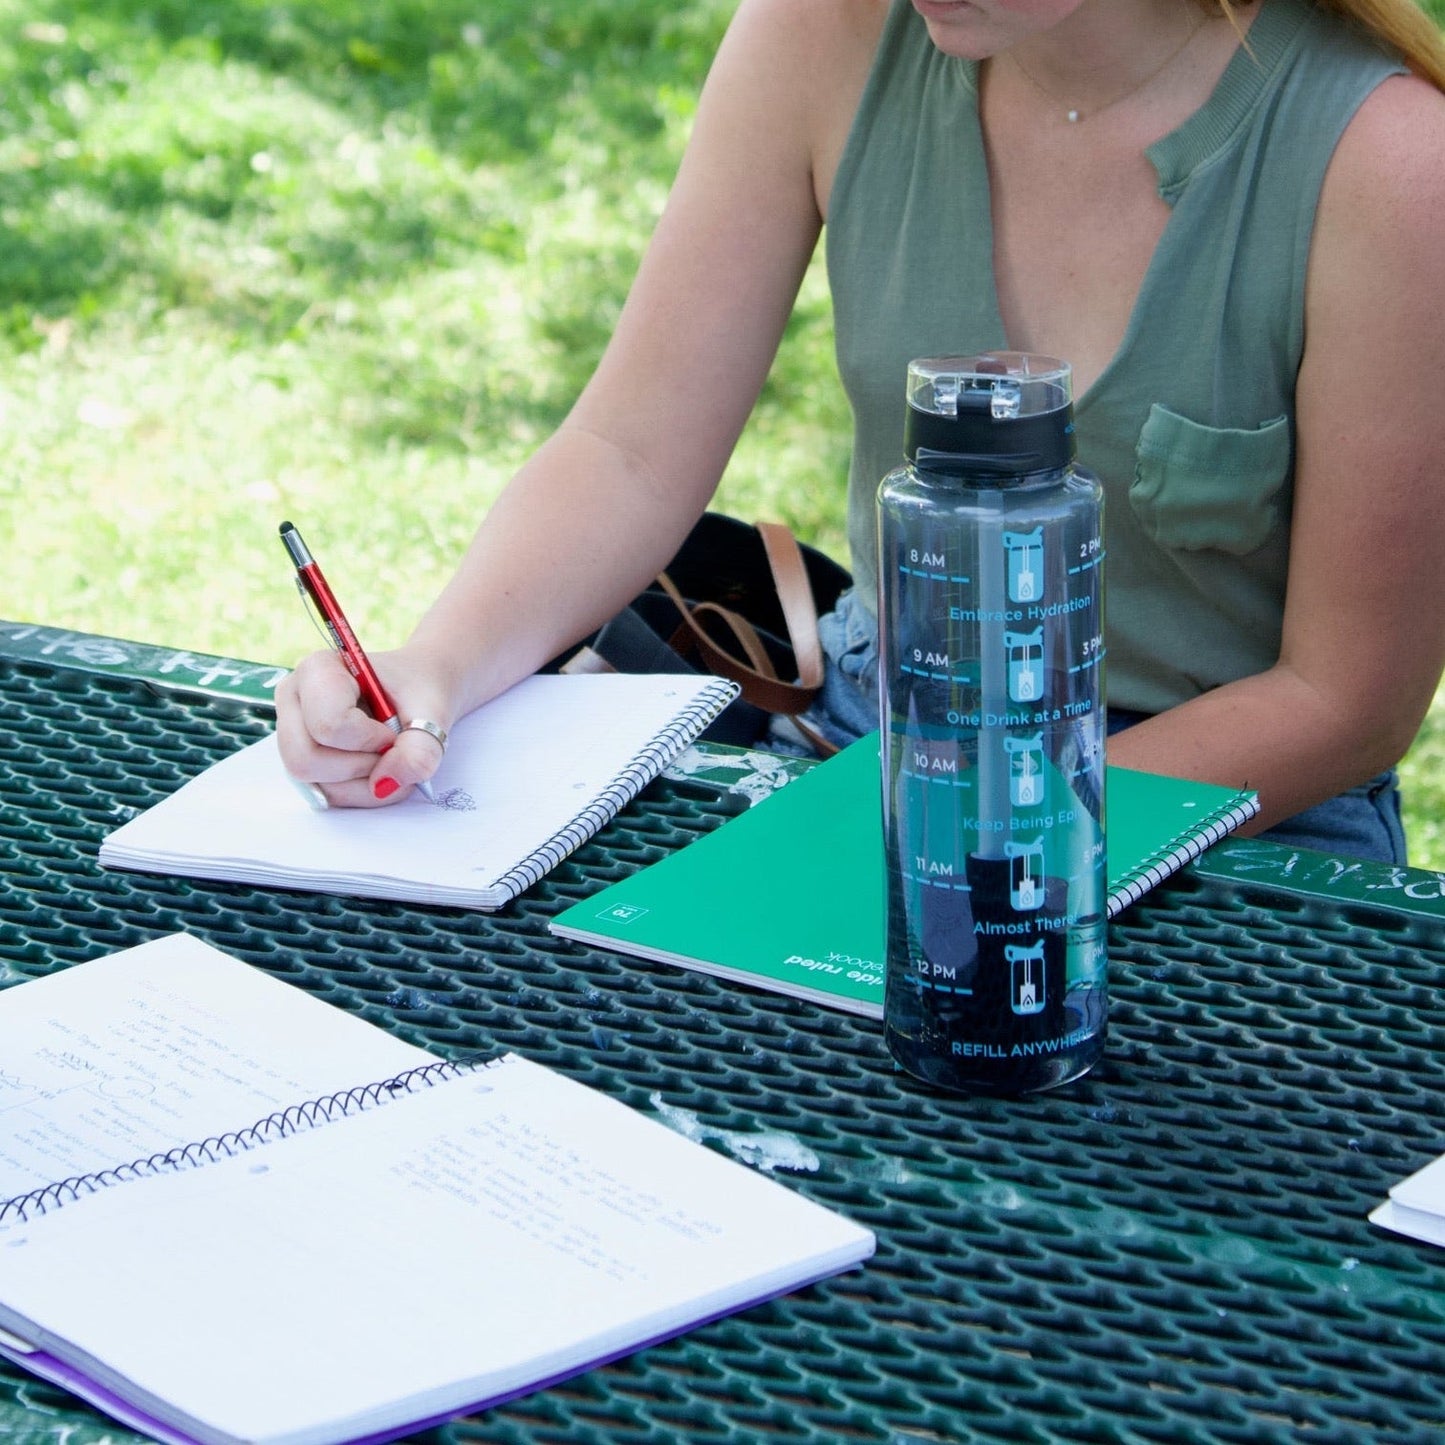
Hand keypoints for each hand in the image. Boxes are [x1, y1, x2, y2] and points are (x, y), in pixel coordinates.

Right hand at [274, 648, 454, 808]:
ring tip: (390, 759)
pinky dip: (360, 792)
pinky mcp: (303, 761)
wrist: (418, 690)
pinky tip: (380, 770)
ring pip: (316, 784)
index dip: (370, 739)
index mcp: (317, 671)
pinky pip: (325, 794)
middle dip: (360, 767)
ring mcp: (292, 734)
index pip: (329, 725)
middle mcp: (294, 700)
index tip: (393, 729)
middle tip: (392, 749)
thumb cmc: (418, 690)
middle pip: (305, 759)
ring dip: (365, 784)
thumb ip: (420, 748)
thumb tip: (385, 785)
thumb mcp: (433, 711)